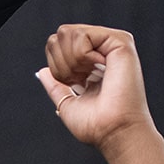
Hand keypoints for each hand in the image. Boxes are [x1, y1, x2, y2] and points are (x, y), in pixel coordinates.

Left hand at [36, 24, 157, 155]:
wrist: (113, 131)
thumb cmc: (96, 125)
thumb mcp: (67, 103)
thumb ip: (55, 85)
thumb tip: (43, 71)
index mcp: (92, 65)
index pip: (58, 46)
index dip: (56, 67)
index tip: (75, 85)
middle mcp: (102, 51)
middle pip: (60, 35)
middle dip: (60, 63)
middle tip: (80, 81)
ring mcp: (111, 45)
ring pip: (67, 32)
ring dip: (69, 62)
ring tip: (88, 77)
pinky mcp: (120, 42)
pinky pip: (82, 34)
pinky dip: (80, 56)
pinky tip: (96, 69)